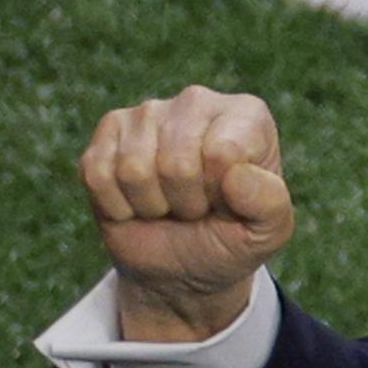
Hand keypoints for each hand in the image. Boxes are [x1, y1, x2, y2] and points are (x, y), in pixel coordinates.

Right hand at [81, 85, 293, 340]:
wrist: (184, 266)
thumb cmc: (232, 239)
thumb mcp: (267, 232)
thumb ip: (269, 204)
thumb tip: (235, 176)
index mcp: (247, 115)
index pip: (222, 153)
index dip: (220, 194)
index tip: (228, 203)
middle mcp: (197, 101)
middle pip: (176, 163)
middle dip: (186, 203)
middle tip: (197, 208)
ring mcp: (148, 111)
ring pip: (134, 170)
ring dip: (153, 205)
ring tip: (170, 204)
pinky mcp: (108, 130)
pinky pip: (98, 175)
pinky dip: (118, 206)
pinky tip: (138, 202)